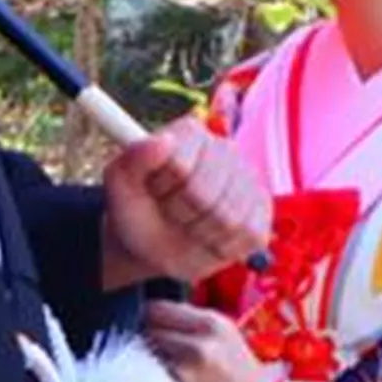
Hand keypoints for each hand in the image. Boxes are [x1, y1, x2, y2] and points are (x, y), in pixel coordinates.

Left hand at [98, 118, 270, 289]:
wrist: (151, 243)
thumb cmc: (136, 210)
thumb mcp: (120, 186)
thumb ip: (134, 159)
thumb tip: (162, 141)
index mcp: (190, 134)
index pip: (182, 168)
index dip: (162, 191)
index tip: (154, 194)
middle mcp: (226, 149)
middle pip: (207, 196)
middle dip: (180, 216)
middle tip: (171, 215)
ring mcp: (248, 179)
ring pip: (230, 219)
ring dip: (200, 234)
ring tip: (188, 227)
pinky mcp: (262, 210)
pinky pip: (249, 235)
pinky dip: (223, 247)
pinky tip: (209, 238)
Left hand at [142, 299, 290, 381]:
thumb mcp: (229, 340)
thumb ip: (194, 327)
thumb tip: (155, 320)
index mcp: (212, 324)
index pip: (155, 309)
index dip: (152, 321)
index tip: (155, 331)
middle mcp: (196, 347)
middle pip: (147, 335)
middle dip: (150, 345)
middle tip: (161, 358)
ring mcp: (184, 378)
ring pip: (143, 362)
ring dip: (146, 369)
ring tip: (164, 378)